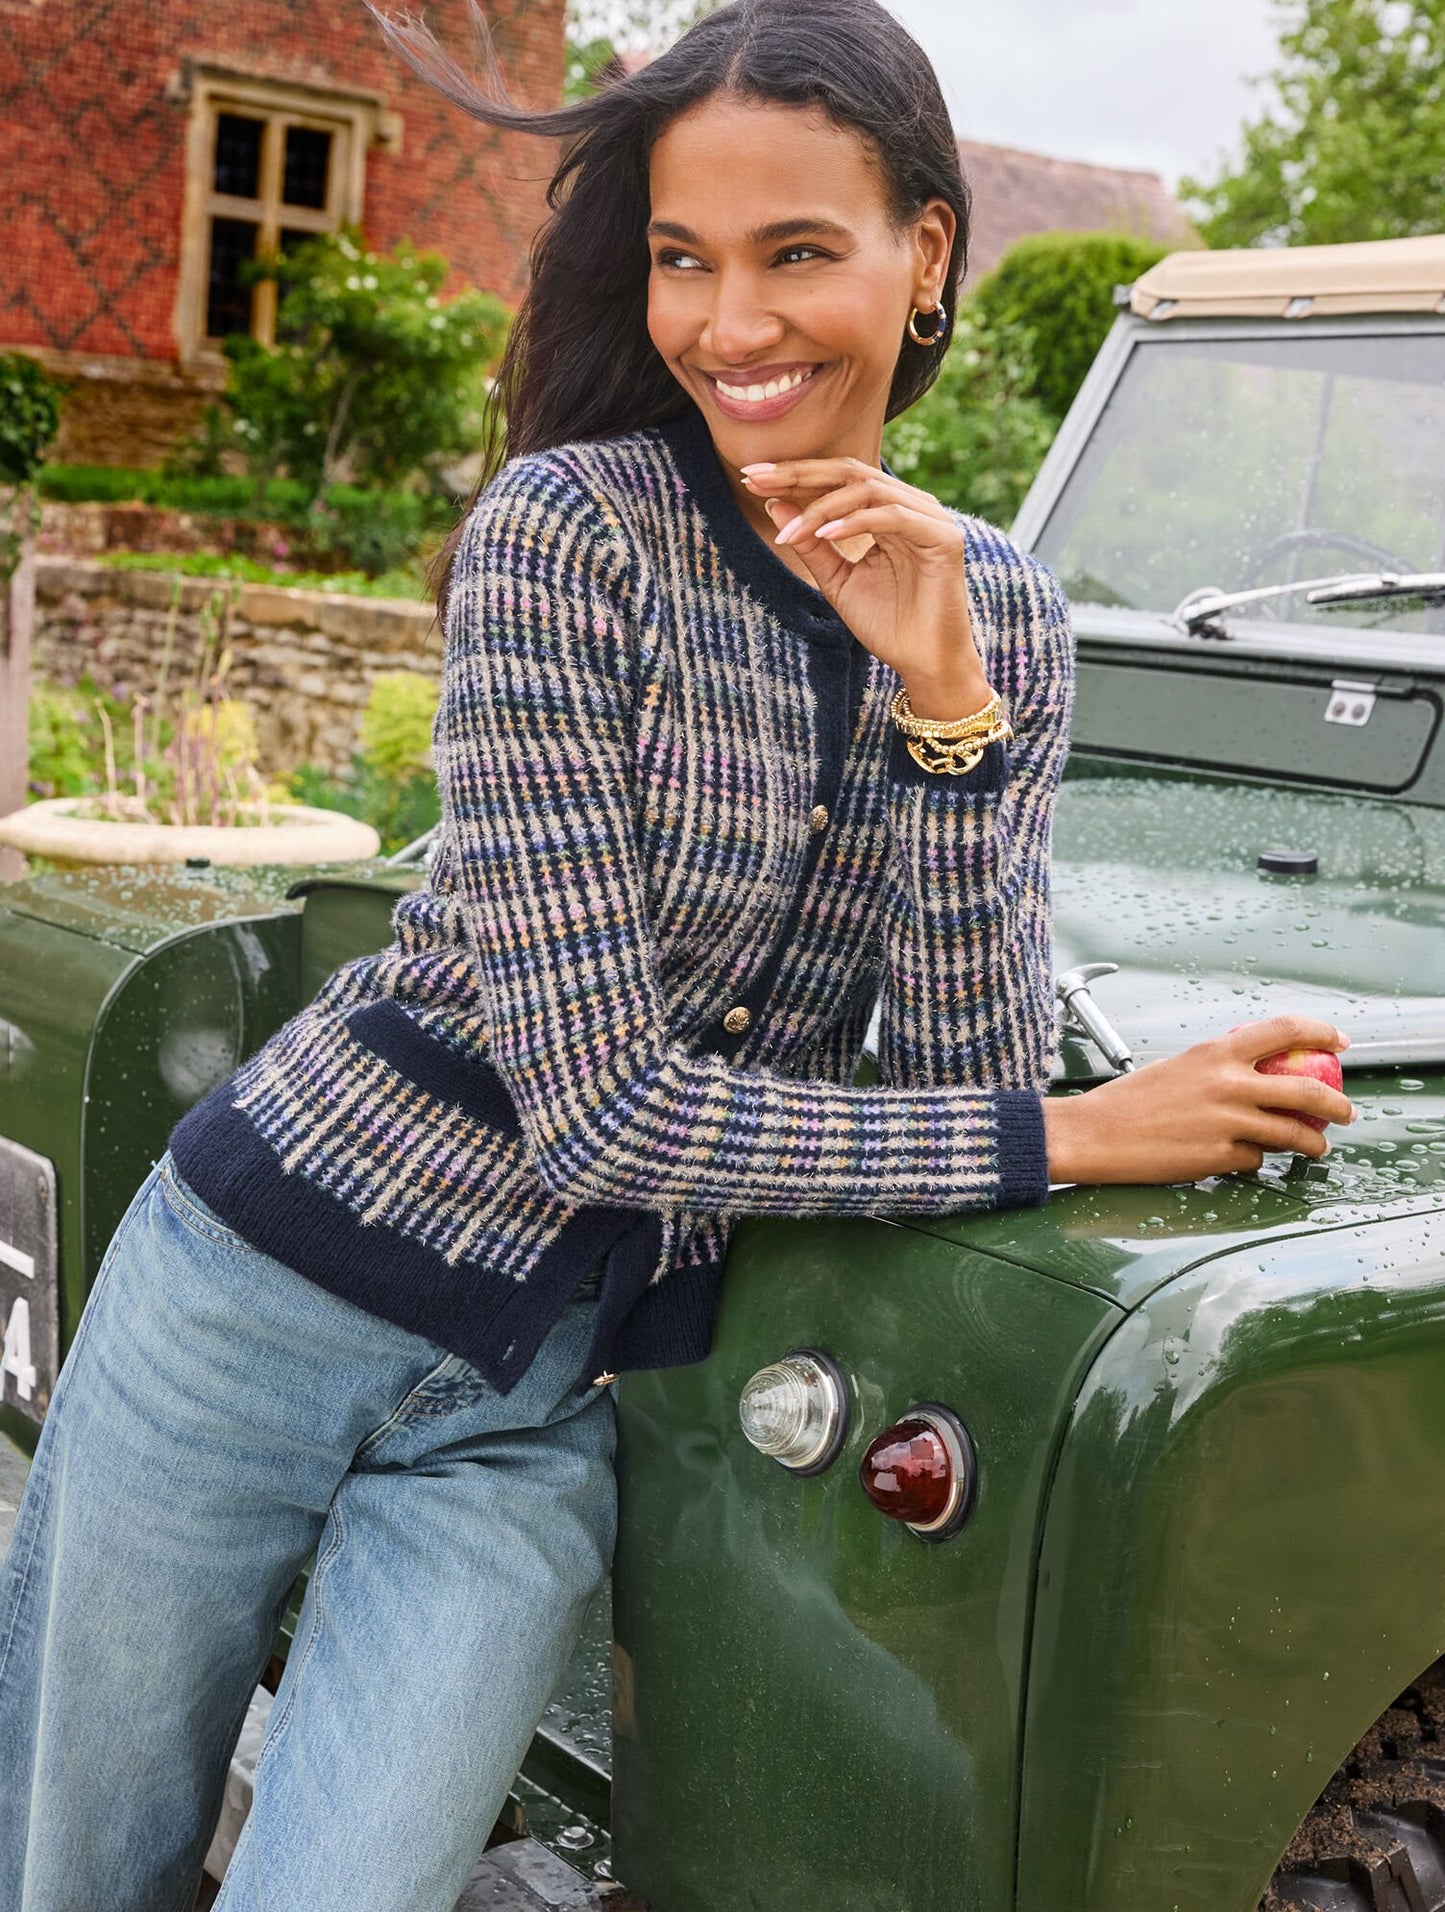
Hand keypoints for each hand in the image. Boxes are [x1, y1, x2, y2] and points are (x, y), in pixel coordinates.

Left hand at [740, 457, 989, 711]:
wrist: (923, 663)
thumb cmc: (886, 624)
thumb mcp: (836, 580)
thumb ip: (811, 543)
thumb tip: (773, 504)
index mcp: (888, 510)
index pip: (837, 479)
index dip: (794, 475)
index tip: (750, 477)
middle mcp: (912, 505)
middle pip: (850, 472)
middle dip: (799, 474)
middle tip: (756, 479)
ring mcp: (931, 518)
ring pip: (868, 490)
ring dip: (823, 507)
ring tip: (791, 532)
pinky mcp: (944, 538)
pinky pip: (893, 516)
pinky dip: (856, 522)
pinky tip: (826, 534)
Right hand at [1042, 1016, 1355, 1185]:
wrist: (1093, 1134)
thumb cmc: (1129, 1102)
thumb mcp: (1179, 1067)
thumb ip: (1219, 1069)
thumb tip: (1254, 1077)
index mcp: (1216, 1052)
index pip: (1285, 1030)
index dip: (1321, 1033)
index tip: (1339, 1042)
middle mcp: (1228, 1084)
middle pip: (1306, 1089)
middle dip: (1337, 1103)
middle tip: (1346, 1110)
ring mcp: (1228, 1122)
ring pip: (1292, 1133)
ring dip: (1313, 1143)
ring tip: (1317, 1148)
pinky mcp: (1220, 1157)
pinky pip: (1255, 1159)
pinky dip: (1254, 1160)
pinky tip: (1241, 1159)